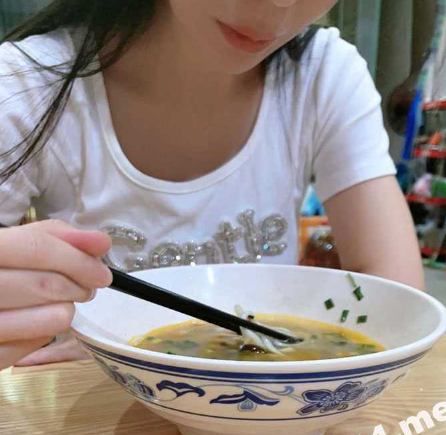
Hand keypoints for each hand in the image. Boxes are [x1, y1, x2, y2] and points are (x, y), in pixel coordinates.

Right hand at [0, 220, 111, 369]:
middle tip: (86, 288)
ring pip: (55, 318)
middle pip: (49, 284)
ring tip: (61, 301)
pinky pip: (41, 343)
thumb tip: (101, 242)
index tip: (103, 273)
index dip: (77, 259)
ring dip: (67, 308)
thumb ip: (57, 236)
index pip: (37, 249)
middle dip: (79, 287)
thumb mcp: (18, 242)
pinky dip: (47, 329)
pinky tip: (36, 318)